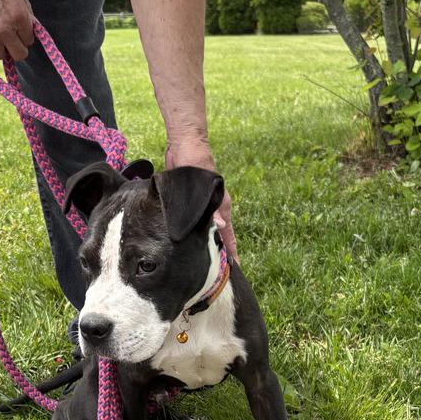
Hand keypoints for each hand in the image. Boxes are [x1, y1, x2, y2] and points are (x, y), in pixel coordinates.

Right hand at [0, 0, 34, 60]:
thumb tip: (31, 23)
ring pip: (1, 55)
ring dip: (0, 46)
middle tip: (11, 39)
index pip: (29, 40)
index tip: (18, 30)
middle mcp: (5, 30)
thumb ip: (26, 8)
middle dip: (17, 47)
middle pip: (19, 55)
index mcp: (19, 16)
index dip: (24, 35)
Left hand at [165, 138, 237, 260]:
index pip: (230, 235)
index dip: (232, 252)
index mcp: (222, 206)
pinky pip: (197, 222)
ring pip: (208, 231)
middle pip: (221, 236)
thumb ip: (213, 207)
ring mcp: (205, 206)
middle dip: (220, 253)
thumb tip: (221, 227)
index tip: (234, 269)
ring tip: (206, 264)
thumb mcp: (205, 186)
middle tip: (217, 273)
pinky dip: (196, 234)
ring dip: (208, 245)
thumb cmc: (196, 162)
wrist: (185, 145)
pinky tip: (188, 244)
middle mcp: (216, 208)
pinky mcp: (193, 203)